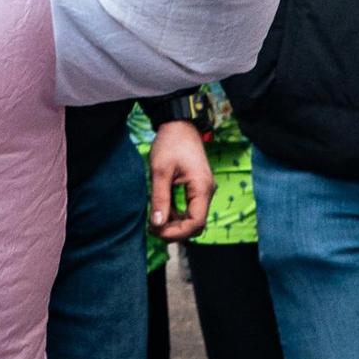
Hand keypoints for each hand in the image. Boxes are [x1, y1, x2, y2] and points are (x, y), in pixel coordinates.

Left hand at [149, 120, 214, 243]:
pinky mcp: (196, 188)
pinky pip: (189, 209)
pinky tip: (160, 211)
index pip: (196, 223)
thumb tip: (157, 224)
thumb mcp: (160, 171)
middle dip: (174, 231)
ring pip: (192, 219)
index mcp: (202, 189)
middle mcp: (206, 192)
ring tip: (153, 221)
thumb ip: (160, 199)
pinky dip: (175, 215)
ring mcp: (202, 191)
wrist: (179, 125)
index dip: (177, 233)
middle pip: (195, 224)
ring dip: (174, 224)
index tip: (156, 231)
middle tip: (152, 228)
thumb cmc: (171, 144)